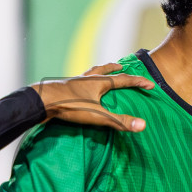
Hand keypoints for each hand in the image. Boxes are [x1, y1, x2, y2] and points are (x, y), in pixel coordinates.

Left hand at [33, 63, 152, 131]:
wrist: (41, 101)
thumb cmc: (69, 106)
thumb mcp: (97, 115)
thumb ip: (119, 121)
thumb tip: (143, 125)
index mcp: (99, 82)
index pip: (124, 80)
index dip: (138, 82)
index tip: (150, 84)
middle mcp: (87, 79)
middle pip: (105, 71)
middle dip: (115, 69)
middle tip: (122, 66)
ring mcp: (74, 82)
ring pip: (90, 74)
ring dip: (98, 72)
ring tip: (101, 72)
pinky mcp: (64, 88)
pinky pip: (78, 82)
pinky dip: (83, 82)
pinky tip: (79, 87)